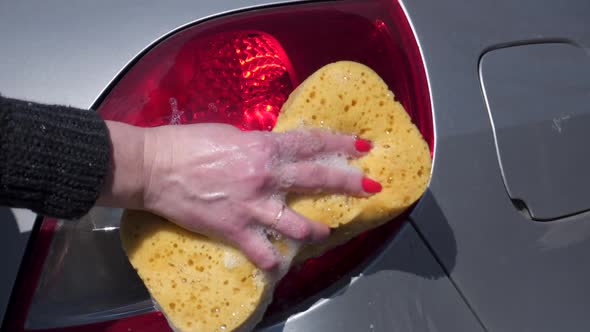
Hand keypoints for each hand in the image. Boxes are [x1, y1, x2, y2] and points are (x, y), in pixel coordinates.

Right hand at [99, 122, 377, 268]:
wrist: (154, 167)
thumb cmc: (187, 144)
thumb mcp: (230, 135)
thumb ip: (258, 146)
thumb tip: (274, 152)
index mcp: (263, 148)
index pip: (311, 143)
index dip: (340, 143)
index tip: (363, 148)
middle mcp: (265, 176)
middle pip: (316, 179)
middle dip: (348, 183)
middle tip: (371, 187)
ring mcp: (252, 206)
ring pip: (298, 224)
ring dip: (316, 230)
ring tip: (324, 233)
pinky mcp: (234, 229)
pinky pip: (263, 252)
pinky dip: (273, 260)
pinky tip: (279, 264)